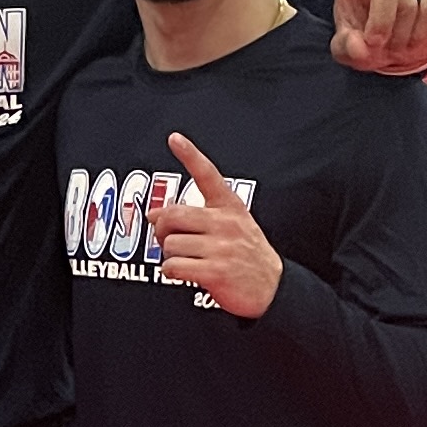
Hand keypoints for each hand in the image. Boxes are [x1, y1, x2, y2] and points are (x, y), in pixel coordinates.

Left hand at [156, 132, 282, 318]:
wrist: (273, 289)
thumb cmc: (246, 255)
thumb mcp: (232, 225)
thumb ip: (195, 216)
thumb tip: (152, 214)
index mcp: (230, 207)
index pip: (208, 175)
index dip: (190, 155)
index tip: (174, 138)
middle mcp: (226, 223)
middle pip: (171, 215)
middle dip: (161, 230)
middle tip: (169, 239)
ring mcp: (222, 247)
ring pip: (170, 244)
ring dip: (170, 255)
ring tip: (187, 260)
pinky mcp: (216, 271)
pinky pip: (173, 266)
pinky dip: (172, 272)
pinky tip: (185, 274)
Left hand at [325, 0, 426, 80]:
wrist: (398, 56)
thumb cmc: (366, 43)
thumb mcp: (348, 50)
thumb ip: (347, 48)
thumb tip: (360, 48)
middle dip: (381, 21)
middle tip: (376, 45)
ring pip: (410, 7)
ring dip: (400, 36)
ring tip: (393, 43)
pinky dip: (420, 37)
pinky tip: (412, 39)